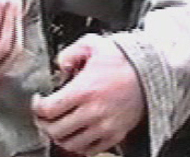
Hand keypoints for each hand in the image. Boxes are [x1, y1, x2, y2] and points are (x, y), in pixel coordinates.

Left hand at [31, 34, 145, 155]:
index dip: (36, 107)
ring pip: (71, 144)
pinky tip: (75, 133)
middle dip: (44, 123)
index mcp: (84, 90)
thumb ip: (69, 53)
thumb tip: (59, 66)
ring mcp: (105, 126)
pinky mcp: (116, 134)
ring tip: (57, 125)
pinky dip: (78, 146)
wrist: (153, 73)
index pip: (48, 110)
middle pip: (56, 130)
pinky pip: (90, 150)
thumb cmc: (123, 59)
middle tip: (43, 116)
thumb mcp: (92, 44)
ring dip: (59, 137)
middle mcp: (94, 111)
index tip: (38, 101)